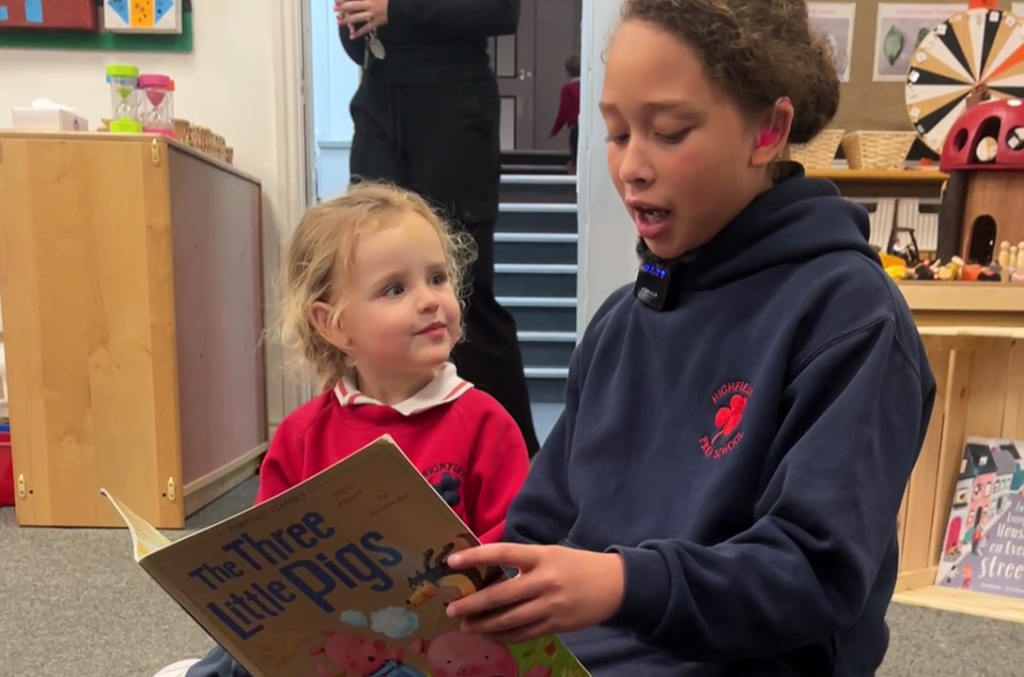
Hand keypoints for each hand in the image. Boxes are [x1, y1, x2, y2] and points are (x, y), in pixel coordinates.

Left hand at [335, 0, 388, 39]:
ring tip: (338, 22)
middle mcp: (369, 4)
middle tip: (335, 9)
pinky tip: (352, 36)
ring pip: (356, 18)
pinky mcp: (376, 22)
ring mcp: (372, 14)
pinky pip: (366, 28)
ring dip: (346, 20)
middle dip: (342, 7)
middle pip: (352, 6)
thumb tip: (360, 0)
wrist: (401, 7)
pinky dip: (359, 32)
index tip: (336, 0)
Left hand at [444, 544, 625, 644]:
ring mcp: (550, 606)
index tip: (452, 561)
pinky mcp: (556, 625)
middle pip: (501, 595)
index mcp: (541, 556)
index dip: (476, 557)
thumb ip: (523, 563)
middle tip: (452, 610)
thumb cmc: (576, 565)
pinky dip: (504, 636)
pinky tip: (490, 635)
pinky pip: (523, 634)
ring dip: (484, 625)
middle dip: (472, 604)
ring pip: (509, 620)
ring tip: (466, 627)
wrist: (614, 585)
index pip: (503, 553)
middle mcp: (544, 581)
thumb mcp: (550, 554)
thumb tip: (487, 572)